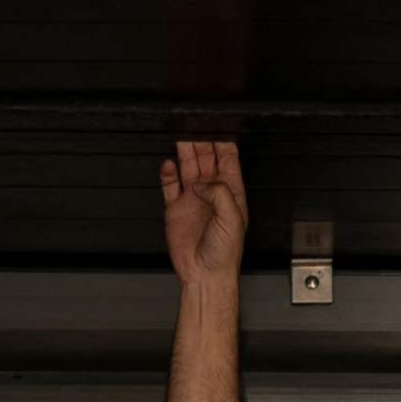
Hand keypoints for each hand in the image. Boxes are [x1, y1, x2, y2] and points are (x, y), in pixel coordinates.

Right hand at [160, 137, 247, 298]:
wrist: (205, 275)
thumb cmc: (225, 253)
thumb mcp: (232, 218)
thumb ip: (220, 193)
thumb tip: (202, 182)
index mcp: (231, 193)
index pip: (228, 160)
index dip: (222, 143)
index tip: (216, 128)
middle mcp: (212, 193)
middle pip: (206, 159)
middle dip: (201, 142)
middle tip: (194, 127)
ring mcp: (193, 199)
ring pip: (188, 167)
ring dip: (185, 152)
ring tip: (181, 136)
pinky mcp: (175, 208)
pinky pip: (170, 184)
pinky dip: (168, 173)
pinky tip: (168, 164)